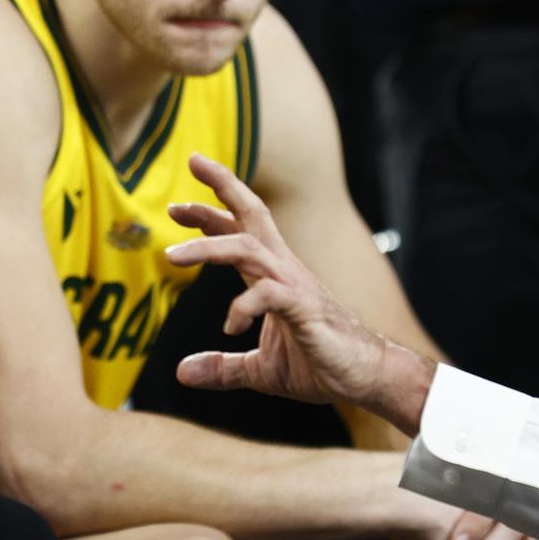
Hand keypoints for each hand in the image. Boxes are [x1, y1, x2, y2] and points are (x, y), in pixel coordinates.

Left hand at [167, 154, 400, 408]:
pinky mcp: (305, 309)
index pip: (242, 230)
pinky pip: (269, 294)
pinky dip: (243, 306)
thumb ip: (223, 368)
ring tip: (172, 256)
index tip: (177, 206)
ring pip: (248, 248)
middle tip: (191, 163)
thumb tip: (183, 372)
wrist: (366, 376)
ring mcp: (296, 286)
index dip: (211, 213)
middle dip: (223, 187)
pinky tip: (229, 327)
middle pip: (253, 214)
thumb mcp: (261, 370)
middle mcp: (285, 270)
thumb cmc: (322, 364)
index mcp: (275, 275)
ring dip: (208, 247)